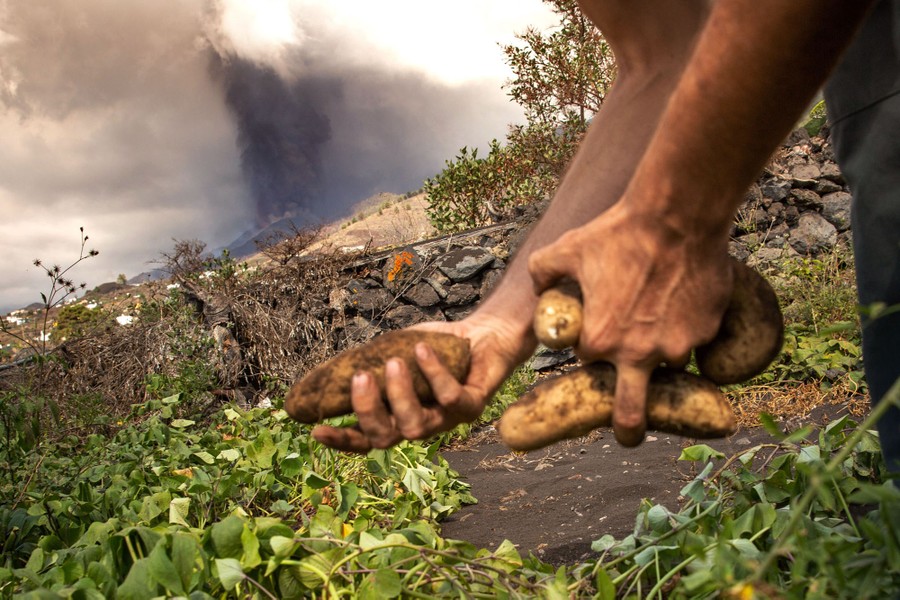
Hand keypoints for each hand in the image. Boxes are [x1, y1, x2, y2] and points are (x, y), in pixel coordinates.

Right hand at [312, 312, 534, 452]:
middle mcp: (422, 425)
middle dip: (368, 411)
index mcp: (400, 417)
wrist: (484, 333)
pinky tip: (422, 350)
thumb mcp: (397, 352)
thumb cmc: (437, 346)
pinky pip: (449, 398)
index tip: (317, 430)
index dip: (342, 440)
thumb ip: (373, 364)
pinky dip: (433, 373)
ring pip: (416, 427)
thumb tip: (335, 367)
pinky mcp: (473, 406)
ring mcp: (448, 420)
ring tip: (394, 363)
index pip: (367, 439)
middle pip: (386, 439)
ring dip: (400, 395)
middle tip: (361, 377)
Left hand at [528, 201, 732, 445]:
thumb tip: (539, 288)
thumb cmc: (617, 232)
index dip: (592, 347)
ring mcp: (677, 346)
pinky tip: (685, 300)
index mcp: (600, 341)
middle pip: (632, 413)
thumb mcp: (565, 249)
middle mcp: (638, 353)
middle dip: (627, 430)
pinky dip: (689, 329)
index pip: (590, 361)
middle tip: (627, 435)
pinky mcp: (706, 332)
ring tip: (661, 314)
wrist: (676, 217)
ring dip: (662, 352)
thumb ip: (543, 273)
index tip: (596, 338)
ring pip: (668, 364)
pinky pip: (696, 341)